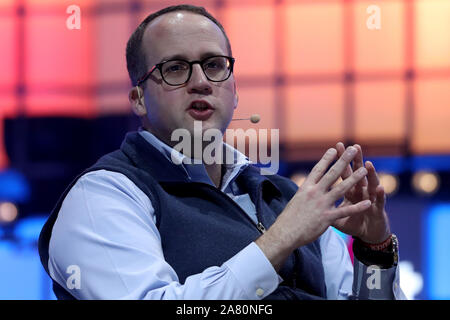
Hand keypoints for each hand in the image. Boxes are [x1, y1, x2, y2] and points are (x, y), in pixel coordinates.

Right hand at [256, 146, 371, 270]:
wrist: (285, 233)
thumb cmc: (289, 218)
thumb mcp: (296, 200)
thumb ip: (305, 192)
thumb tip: (308, 185)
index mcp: (306, 187)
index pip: (318, 169)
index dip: (327, 159)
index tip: (334, 149)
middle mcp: (314, 193)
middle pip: (332, 173)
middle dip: (344, 160)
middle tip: (353, 150)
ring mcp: (321, 204)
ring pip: (341, 189)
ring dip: (354, 179)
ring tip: (364, 170)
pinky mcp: (327, 218)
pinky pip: (345, 211)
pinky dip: (357, 207)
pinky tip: (368, 202)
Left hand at [332, 142, 390, 243]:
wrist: (369, 235)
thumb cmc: (353, 223)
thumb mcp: (335, 216)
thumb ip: (325, 208)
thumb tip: (308, 202)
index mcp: (349, 191)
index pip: (343, 173)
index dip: (340, 161)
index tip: (335, 147)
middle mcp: (361, 192)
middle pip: (358, 174)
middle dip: (355, 161)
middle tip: (354, 147)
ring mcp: (371, 199)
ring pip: (371, 184)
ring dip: (370, 174)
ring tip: (368, 164)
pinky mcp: (378, 210)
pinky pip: (380, 202)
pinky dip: (380, 195)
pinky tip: (381, 187)